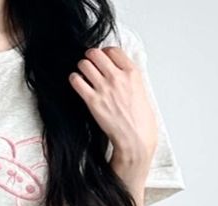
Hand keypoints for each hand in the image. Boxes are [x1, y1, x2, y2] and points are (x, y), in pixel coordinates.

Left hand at [69, 48, 157, 170]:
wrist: (136, 141)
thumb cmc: (142, 123)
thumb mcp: (142, 93)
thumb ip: (130, 80)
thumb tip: (120, 75)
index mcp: (132, 73)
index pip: (113, 50)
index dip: (105, 53)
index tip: (103, 58)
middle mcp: (117, 77)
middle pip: (96, 53)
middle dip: (91, 57)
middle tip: (90, 64)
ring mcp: (104, 89)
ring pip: (84, 64)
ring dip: (82, 67)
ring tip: (84, 75)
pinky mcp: (93, 101)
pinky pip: (76, 80)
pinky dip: (75, 80)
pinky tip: (78, 84)